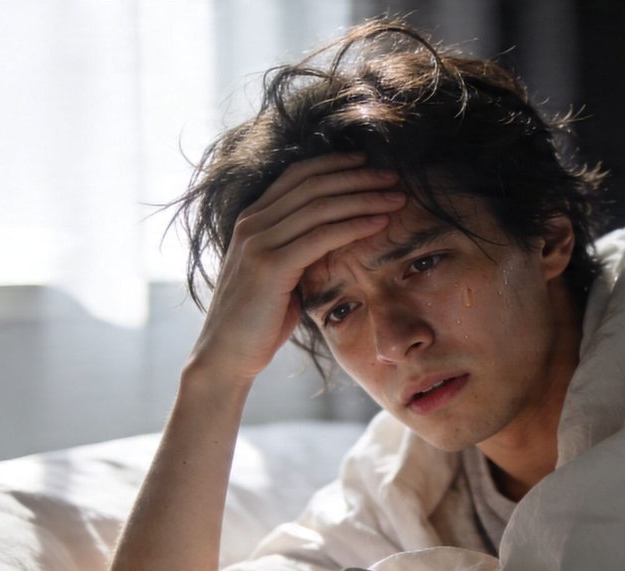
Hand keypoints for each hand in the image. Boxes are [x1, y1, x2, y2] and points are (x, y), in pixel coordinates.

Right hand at [187, 152, 405, 384]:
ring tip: (396, 198)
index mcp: (252, 218)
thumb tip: (335, 236)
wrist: (228, 354)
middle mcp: (252, 223)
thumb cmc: (259, 319)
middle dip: (358, 177)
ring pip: (320, 207)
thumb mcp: (279, 273)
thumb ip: (298, 248)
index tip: (368, 162)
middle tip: (394, 176)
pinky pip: (320, 237)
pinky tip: (379, 224)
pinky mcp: (270, 266)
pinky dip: (354, 226)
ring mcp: (258, 242)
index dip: (334, 163)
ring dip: (364, 198)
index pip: (297, 175)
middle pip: (313, 184)